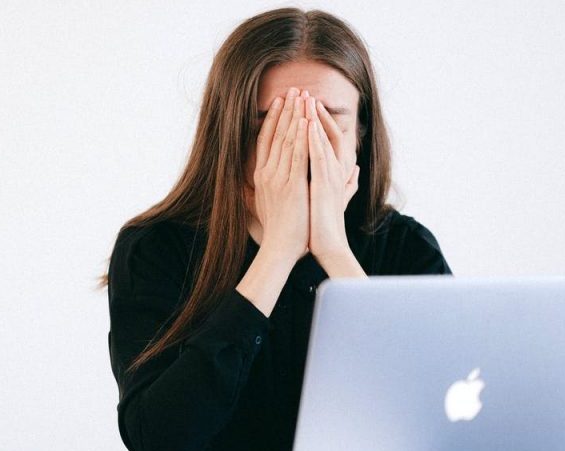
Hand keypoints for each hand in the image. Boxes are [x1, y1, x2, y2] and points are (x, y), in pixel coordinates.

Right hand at [252, 87, 310, 262]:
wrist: (280, 248)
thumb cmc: (278, 230)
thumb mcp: (267, 204)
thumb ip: (266, 188)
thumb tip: (258, 181)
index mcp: (262, 176)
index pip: (266, 140)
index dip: (273, 119)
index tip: (281, 101)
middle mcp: (267, 173)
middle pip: (275, 134)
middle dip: (286, 110)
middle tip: (294, 89)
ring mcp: (278, 178)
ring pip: (286, 140)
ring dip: (295, 116)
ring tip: (302, 96)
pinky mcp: (291, 185)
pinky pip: (297, 155)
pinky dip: (301, 136)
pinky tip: (306, 120)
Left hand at [306, 93, 359, 260]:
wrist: (329, 246)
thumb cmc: (327, 225)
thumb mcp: (335, 198)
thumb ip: (347, 183)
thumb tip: (356, 171)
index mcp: (335, 172)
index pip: (328, 139)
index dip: (318, 121)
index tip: (306, 105)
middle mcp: (336, 170)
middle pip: (326, 133)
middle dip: (315, 113)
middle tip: (304, 92)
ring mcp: (331, 176)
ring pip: (323, 141)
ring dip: (314, 119)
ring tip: (305, 99)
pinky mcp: (324, 185)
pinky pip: (318, 157)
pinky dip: (313, 139)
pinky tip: (306, 124)